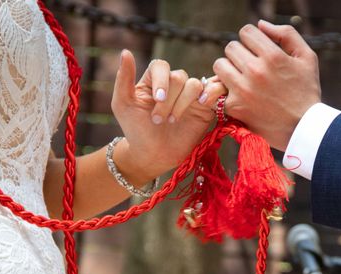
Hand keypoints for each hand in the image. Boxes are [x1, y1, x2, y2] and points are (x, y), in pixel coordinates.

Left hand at [111, 51, 226, 185]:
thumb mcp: (123, 104)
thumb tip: (125, 51)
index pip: (161, 66)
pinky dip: (213, 92)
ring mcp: (191, 96)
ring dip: (183, 102)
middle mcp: (174, 85)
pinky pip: (217, 90)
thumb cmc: (136, 131)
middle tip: (158, 120)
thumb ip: (124, 78)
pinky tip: (203, 104)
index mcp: (154, 80)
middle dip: (169, 100)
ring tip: (173, 120)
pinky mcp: (206, 108)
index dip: (161, 80)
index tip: (157, 98)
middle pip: (178, 77)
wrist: (153, 156)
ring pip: (195, 84)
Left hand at [213, 21, 320, 150]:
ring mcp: (243, 89)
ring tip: (241, 79)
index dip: (252, 39)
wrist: (303, 129)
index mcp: (273, 56)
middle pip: (231, 47)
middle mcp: (255, 70)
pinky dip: (226, 91)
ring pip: (220, 65)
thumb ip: (287, 34)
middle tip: (250, 67)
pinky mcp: (234, 107)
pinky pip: (218, 89)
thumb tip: (261, 24)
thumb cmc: (306, 92)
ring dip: (229, 69)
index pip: (246, 32)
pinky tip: (238, 95)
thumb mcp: (307, 58)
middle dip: (240, 54)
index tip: (257, 51)